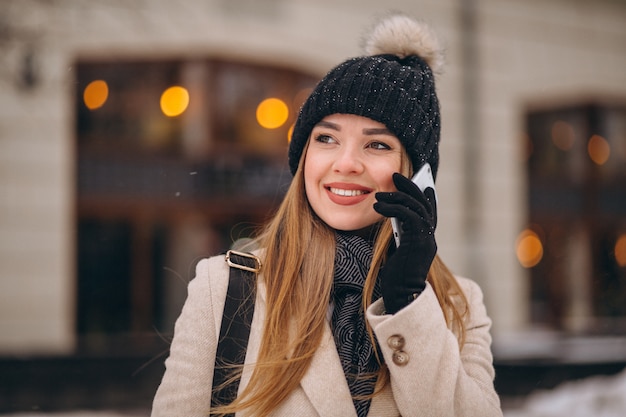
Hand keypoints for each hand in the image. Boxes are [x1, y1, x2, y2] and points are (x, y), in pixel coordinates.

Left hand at [373, 173, 437, 313]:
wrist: (401, 295)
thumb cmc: (396, 276)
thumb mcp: (398, 250)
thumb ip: (399, 233)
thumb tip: (391, 214)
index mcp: (426, 239)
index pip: (428, 210)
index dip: (423, 193)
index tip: (416, 180)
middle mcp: (430, 237)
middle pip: (424, 203)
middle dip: (410, 186)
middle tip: (396, 175)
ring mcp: (426, 239)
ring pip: (416, 207)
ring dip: (397, 196)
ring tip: (379, 194)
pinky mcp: (418, 242)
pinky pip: (408, 216)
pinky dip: (393, 207)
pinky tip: (378, 206)